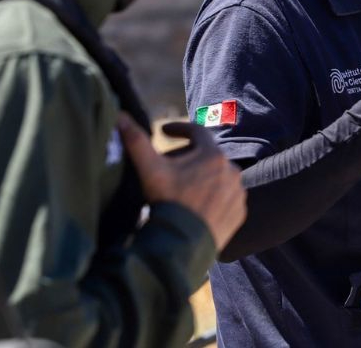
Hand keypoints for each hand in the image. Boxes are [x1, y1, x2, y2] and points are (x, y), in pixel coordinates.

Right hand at [117, 115, 246, 251]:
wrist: (183, 244)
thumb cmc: (167, 202)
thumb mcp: (149, 170)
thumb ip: (136, 140)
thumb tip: (120, 116)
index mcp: (212, 155)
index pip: (196, 131)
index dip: (179, 128)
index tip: (164, 130)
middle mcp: (231, 170)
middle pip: (206, 156)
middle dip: (186, 156)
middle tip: (166, 164)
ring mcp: (238, 193)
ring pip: (217, 177)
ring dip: (201, 176)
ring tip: (181, 186)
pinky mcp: (239, 212)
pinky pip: (226, 197)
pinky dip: (213, 195)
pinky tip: (196, 203)